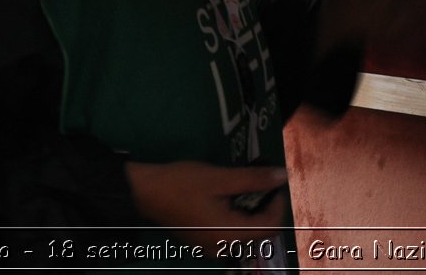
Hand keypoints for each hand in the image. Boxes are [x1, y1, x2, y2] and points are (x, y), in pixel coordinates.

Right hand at [124, 161, 288, 250]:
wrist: (144, 192)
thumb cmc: (182, 183)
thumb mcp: (220, 178)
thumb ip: (253, 179)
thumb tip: (282, 176)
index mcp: (229, 234)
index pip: (269, 227)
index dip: (277, 204)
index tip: (273, 183)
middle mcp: (222, 247)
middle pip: (258, 233)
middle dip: (264, 208)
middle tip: (259, 182)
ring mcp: (210, 248)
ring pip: (243, 233)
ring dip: (249, 212)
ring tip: (243, 187)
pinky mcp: (200, 242)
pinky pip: (228, 234)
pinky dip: (235, 217)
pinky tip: (227, 199)